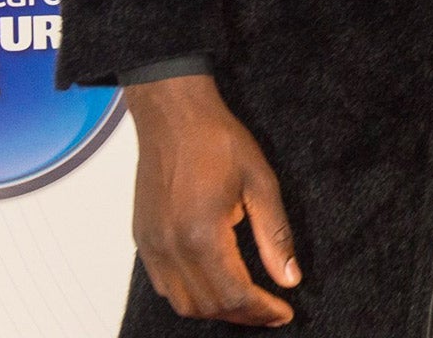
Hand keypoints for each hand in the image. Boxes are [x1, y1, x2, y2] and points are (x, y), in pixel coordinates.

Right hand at [125, 74, 300, 326]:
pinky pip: (165, 285)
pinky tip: (216, 283)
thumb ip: (275, 235)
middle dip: (243, 315)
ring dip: (216, 308)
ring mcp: (151, 246)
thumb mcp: (261, 183)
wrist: (174, 116)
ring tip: (248, 302)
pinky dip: (191, 295)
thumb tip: (290, 277)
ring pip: (183, 301)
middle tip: (272, 310)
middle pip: (207, 305)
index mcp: (202, 235)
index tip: (284, 312)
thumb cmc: (217, 140)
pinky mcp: (143, 240)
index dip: (262, 310)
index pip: (234, 294)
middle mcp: (171, 248)